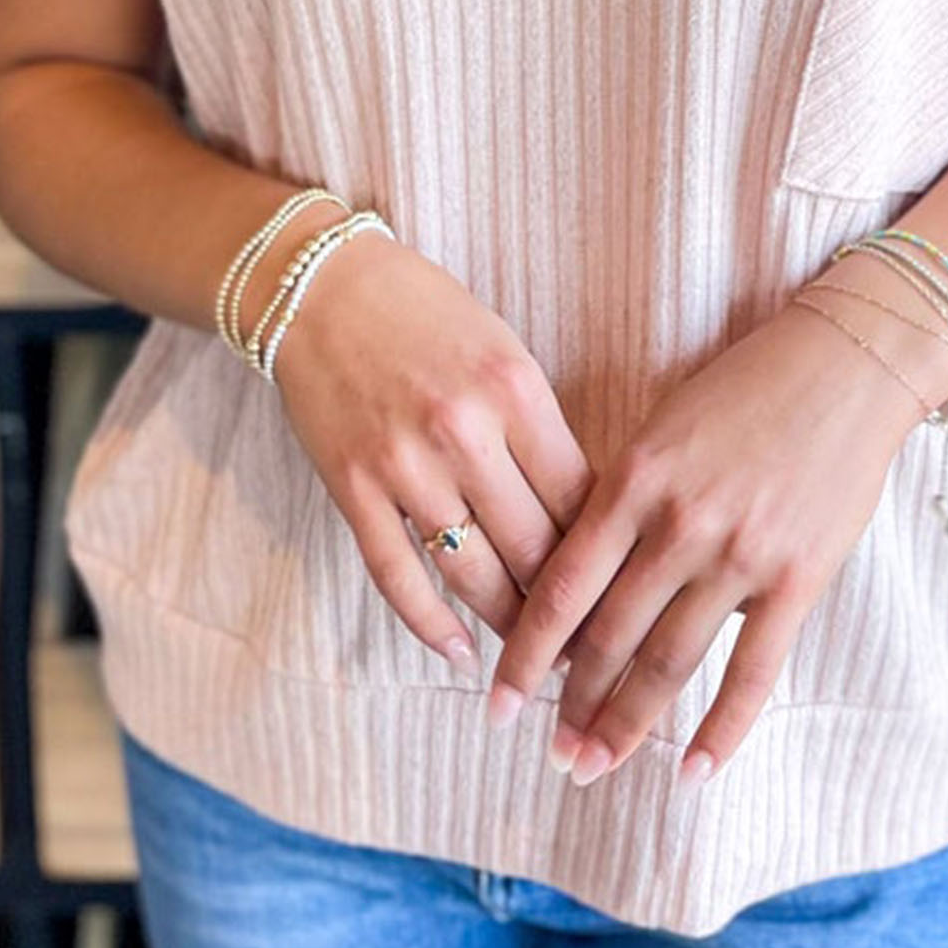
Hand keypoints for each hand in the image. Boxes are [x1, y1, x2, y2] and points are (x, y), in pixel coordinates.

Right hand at [267, 224, 594, 671]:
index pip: (580, 499)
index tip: (627, 595)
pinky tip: (457, 651)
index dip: (608, 558)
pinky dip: (429, 622)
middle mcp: (463, 432)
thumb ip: (542, 432)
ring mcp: (403, 465)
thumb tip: (587, 519)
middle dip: (569, 609)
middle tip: (592, 648)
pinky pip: (397, 574)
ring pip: (472, 573)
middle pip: (535, 548)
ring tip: (535, 660)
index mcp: (515, 392)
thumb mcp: (505, 355)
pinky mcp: (352, 488)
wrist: (320, 286)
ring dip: (509, 625)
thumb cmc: (426, 316)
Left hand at [488, 296, 934, 782]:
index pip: (562, 590)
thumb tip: (578, 587)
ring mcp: (739, 554)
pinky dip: (721, 728)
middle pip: (609, 639)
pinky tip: (692, 771)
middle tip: (550, 754)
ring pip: (668, 661)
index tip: (499, 702)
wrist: (846, 363)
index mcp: (632, 482)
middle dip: (572, 706)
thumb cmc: (744, 389)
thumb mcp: (660, 432)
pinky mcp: (798, 577)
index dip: (526, 656)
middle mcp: (678, 524)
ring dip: (627, 724)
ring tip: (595, 766)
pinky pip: (753, 670)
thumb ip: (620, 503)